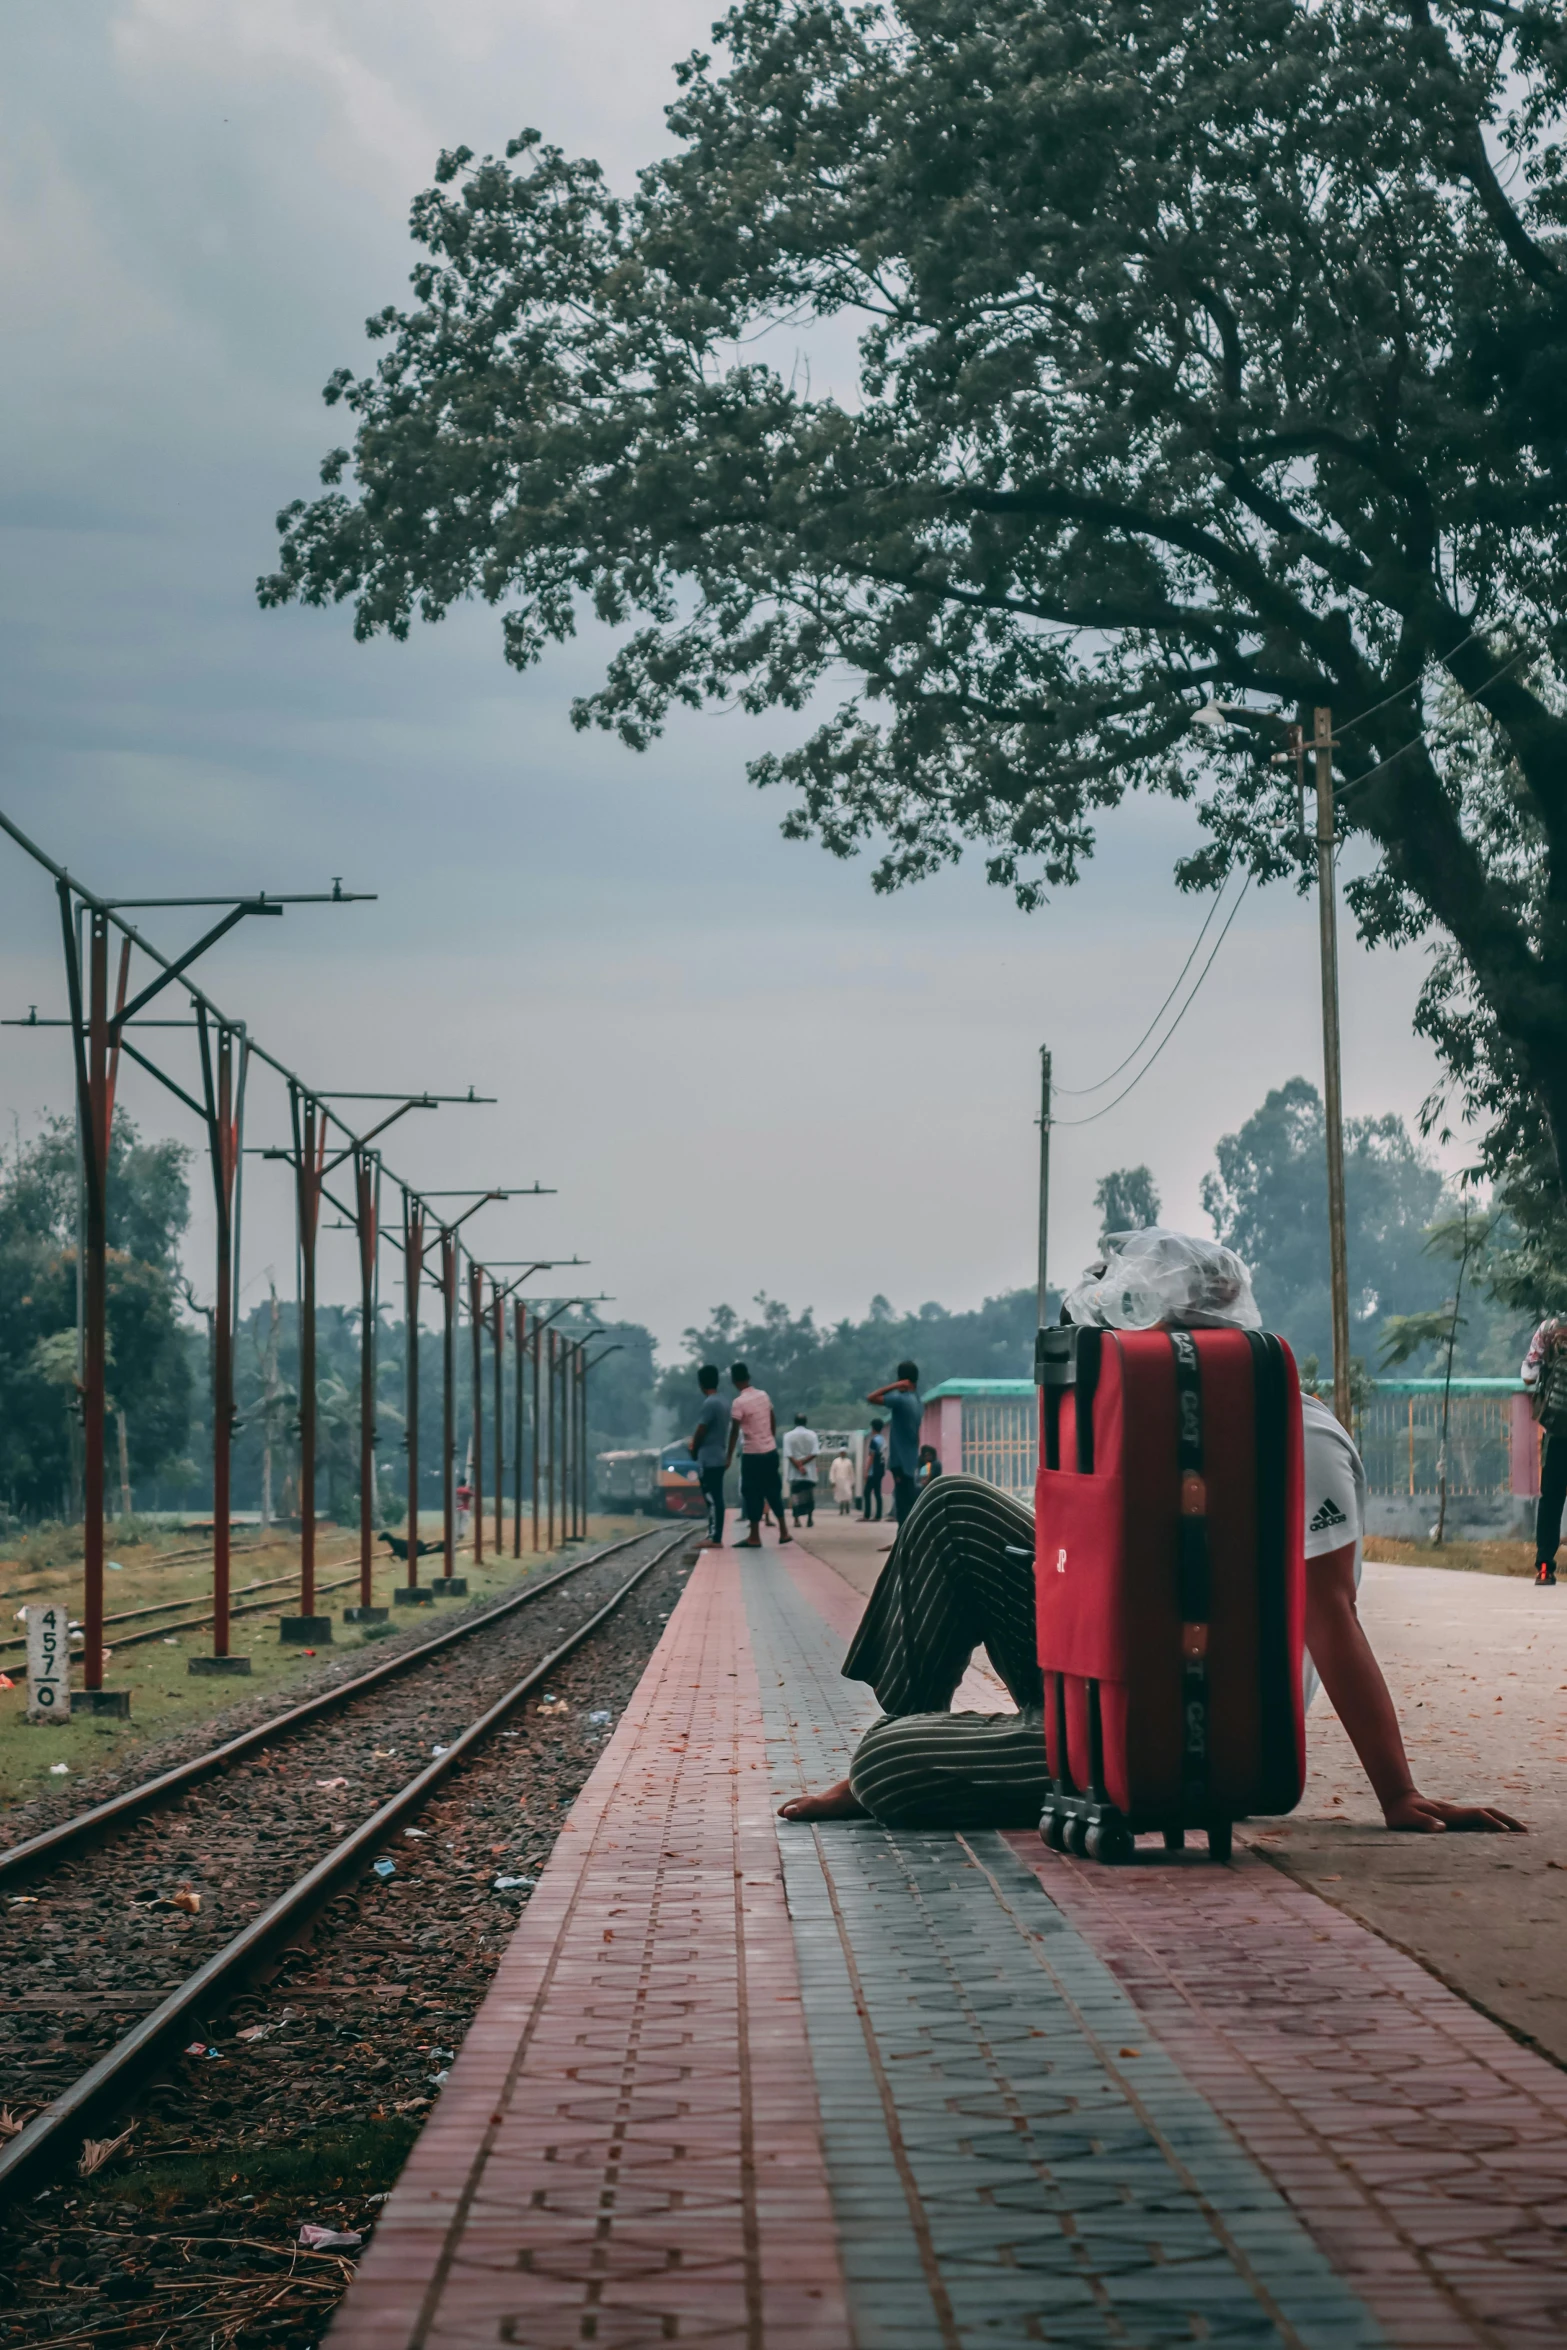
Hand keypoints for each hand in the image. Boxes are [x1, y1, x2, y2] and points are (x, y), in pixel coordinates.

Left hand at [1382, 1790, 1525, 1833]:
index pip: (1477, 1816)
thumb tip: (1442, 1828)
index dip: (1491, 1823)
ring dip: (1504, 1822)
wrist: (1399, 1799)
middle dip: (1507, 1821)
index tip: (1506, 1832)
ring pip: (1486, 1815)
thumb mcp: (1407, 1819)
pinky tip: (1500, 1835)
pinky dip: (1494, 1825)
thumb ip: (1423, 1823)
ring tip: (1521, 1834)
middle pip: (1489, 1813)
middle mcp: (1458, 1813)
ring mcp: (1459, 1815)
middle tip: (1526, 1833)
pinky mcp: (1457, 1819)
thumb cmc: (1401, 1813)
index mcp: (1450, 1815)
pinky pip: (1480, 1821)